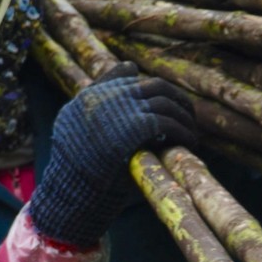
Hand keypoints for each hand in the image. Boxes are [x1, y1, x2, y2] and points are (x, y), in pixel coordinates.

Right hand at [28, 63, 197, 248]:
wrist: (71, 189)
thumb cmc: (74, 169)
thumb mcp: (73, 131)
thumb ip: (94, 107)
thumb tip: (128, 73)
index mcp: (91, 95)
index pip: (125, 73)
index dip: (149, 85)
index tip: (164, 98)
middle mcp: (107, 96)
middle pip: (154, 85)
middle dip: (175, 97)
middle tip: (187, 113)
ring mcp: (122, 109)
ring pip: (165, 102)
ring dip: (184, 116)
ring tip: (191, 131)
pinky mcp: (136, 126)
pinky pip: (169, 122)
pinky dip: (183, 131)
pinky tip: (190, 142)